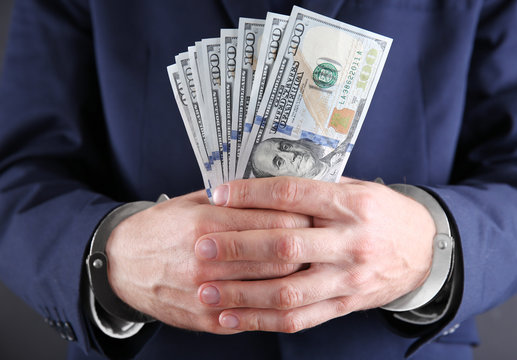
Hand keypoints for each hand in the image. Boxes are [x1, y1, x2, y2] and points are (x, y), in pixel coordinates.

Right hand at [105, 189, 310, 333]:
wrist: (122, 264)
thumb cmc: (163, 227)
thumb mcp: (192, 201)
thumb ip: (234, 198)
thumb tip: (278, 190)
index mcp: (208, 224)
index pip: (278, 222)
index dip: (304, 219)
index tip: (315, 215)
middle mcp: (208, 261)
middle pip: (282, 257)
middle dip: (307, 249)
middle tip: (319, 240)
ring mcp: (207, 294)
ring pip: (273, 289)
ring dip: (296, 277)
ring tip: (308, 264)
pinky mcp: (207, 318)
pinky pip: (253, 315)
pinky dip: (274, 303)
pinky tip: (283, 290)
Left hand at [195, 177, 434, 332]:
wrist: (426, 250)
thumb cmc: (383, 213)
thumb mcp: (357, 189)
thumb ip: (316, 187)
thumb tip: (263, 180)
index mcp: (352, 205)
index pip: (293, 196)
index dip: (252, 195)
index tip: (219, 195)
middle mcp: (350, 243)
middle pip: (285, 246)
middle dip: (238, 248)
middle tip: (202, 248)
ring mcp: (348, 278)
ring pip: (288, 292)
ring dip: (243, 294)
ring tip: (207, 292)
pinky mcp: (345, 304)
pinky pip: (300, 318)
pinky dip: (263, 321)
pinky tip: (233, 318)